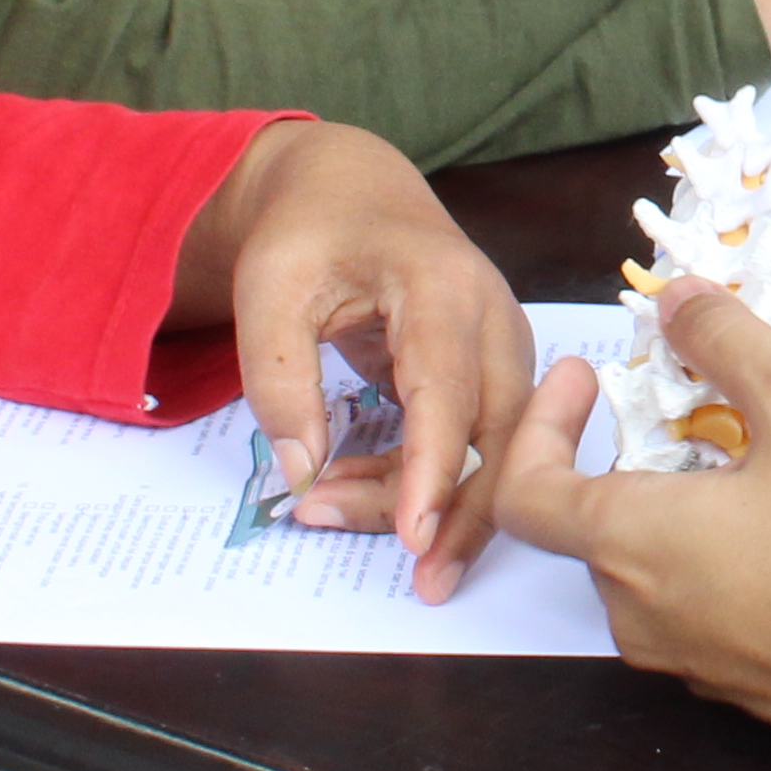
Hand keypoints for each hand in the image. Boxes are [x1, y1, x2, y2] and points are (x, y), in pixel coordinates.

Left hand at [166, 116, 534, 587]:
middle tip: (415, 580)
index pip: (450, 392)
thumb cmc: (308, 232)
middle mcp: (493, 317)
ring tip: (334, 512)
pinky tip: (359, 489)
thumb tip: (301, 471)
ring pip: (497, 448)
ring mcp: (503, 345)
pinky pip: (478, 441)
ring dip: (433, 499)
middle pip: (500, 434)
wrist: (349, 189)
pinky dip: (427, 477)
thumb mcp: (268, 289)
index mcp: (443, 286)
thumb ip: (278, 377)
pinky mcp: (493, 370)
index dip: (435, 469)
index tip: (414, 538)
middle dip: (461, 513)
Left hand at [491, 283, 770, 763]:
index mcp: (627, 541)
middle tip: (730, 389)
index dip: (539, 422)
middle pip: (615, 511)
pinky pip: (723, 591)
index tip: (586, 378)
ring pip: (680, 546)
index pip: (526, 488)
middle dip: (668, 436)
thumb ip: (728, 338)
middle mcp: (638, 610)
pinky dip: (753, 533)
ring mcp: (690, 657)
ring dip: (725, 477)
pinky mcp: (744, 682)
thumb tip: (674, 298)